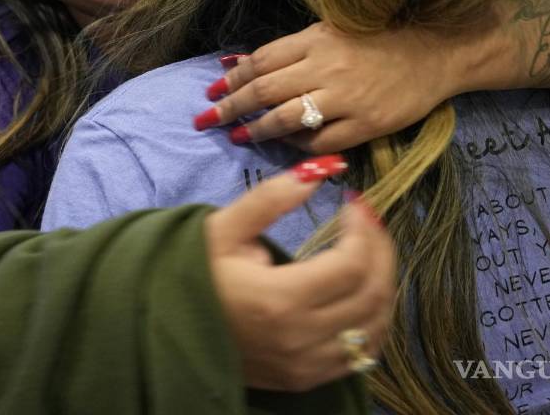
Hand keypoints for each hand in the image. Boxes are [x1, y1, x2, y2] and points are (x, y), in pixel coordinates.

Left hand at [199, 22, 466, 152]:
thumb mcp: (331, 30)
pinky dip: (297, 146)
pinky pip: (321, 141)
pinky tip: (284, 144)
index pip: (261, 61)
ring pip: (288, 119)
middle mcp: (327, 67)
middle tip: (207, 120)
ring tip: (239, 135)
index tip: (211, 91)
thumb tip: (237, 63)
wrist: (436, 52)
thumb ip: (289, 49)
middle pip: (265, 90)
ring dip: (257, 129)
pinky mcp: (367, 124)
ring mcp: (347, 98)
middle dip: (230, 106)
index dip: (232, 78)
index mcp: (316, 39)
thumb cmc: (378, 39)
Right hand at [206, 168, 394, 390]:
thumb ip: (271, 198)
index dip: (364, 229)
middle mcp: (299, 338)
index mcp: (278, 300)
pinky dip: (374, 322)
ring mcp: (306, 364)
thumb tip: (320, 170)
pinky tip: (365, 295)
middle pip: (372, 294)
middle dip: (381, 251)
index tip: (355, 203)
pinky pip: (362, 354)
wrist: (166, 329)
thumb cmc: (194, 273)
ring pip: (374, 327)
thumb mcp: (223, 229)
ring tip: (371, 253)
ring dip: (383, 286)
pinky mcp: (306, 377)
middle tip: (369, 222)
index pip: (351, 264)